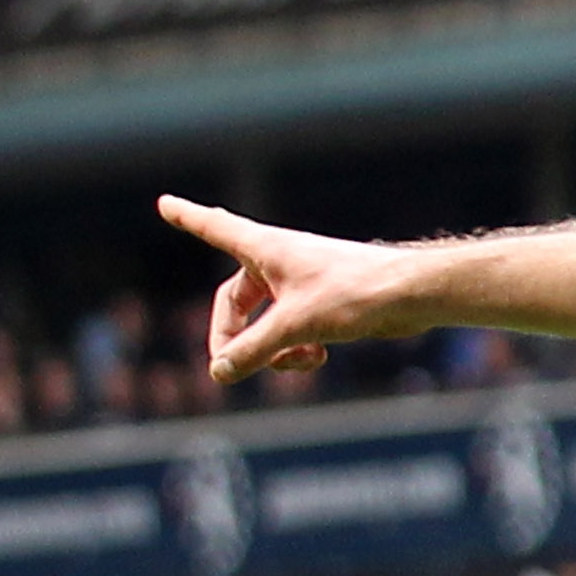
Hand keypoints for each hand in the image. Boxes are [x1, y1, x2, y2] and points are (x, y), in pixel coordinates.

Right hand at [159, 196, 435, 381]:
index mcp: (265, 249)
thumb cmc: (353, 293)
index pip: (214, 228)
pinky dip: (297, 350)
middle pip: (234, 304)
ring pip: (265, 324)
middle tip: (230, 368)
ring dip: (272, 350)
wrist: (410, 295)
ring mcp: (301, 285)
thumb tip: (219, 372)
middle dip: (235, 339)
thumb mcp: (294, 326)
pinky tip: (319, 357)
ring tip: (299, 360)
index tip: (165, 203)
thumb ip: (252, 351)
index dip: (188, 218)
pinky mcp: (323, 305)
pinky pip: (292, 332)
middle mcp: (279, 262)